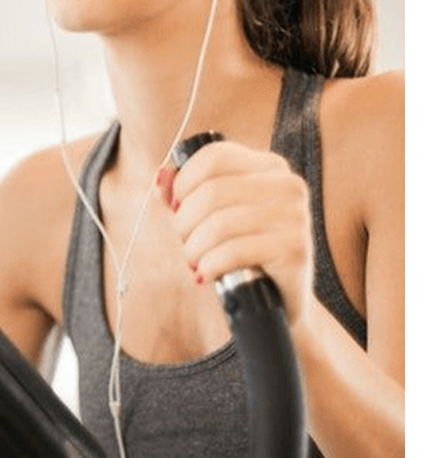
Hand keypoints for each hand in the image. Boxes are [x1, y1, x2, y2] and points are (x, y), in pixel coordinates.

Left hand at [157, 140, 313, 326]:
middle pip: (212, 191)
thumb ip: (183, 193)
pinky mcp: (294, 250)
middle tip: (184, 241)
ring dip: (194, 247)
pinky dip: (209, 264)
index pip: (214, 156)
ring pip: (220, 223)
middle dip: (184, 220)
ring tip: (193, 261)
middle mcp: (288, 185)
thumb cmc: (241, 252)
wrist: (279, 301)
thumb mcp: (211, 216)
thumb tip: (161, 178)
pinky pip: (233, 251)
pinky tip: (206, 274)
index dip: (184, 182)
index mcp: (270, 166)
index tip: (175, 207)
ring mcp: (295, 216)